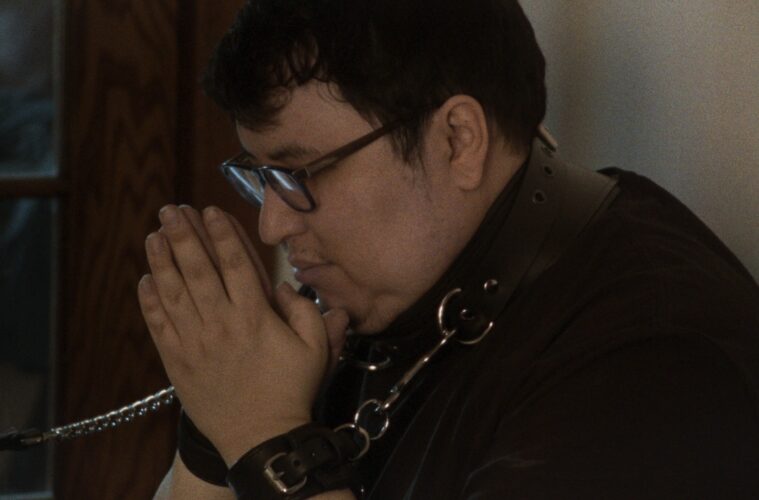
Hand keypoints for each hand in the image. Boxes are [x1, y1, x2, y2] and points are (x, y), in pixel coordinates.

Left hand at [137, 205, 348, 464]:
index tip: (210, 210)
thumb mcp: (315, 349)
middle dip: (182, 235)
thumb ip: (307, 312)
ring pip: (173, 292)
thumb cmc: (290, 390)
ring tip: (153, 234)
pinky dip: (149, 301)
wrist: (260, 437)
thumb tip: (284, 286)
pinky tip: (145, 280)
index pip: (235, 264)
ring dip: (161, 260)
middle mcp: (221, 323)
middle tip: (171, 210)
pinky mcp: (177, 362)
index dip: (221, 234)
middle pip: (197, 269)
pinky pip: (158, 325)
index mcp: (255, 316)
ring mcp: (195, 342)